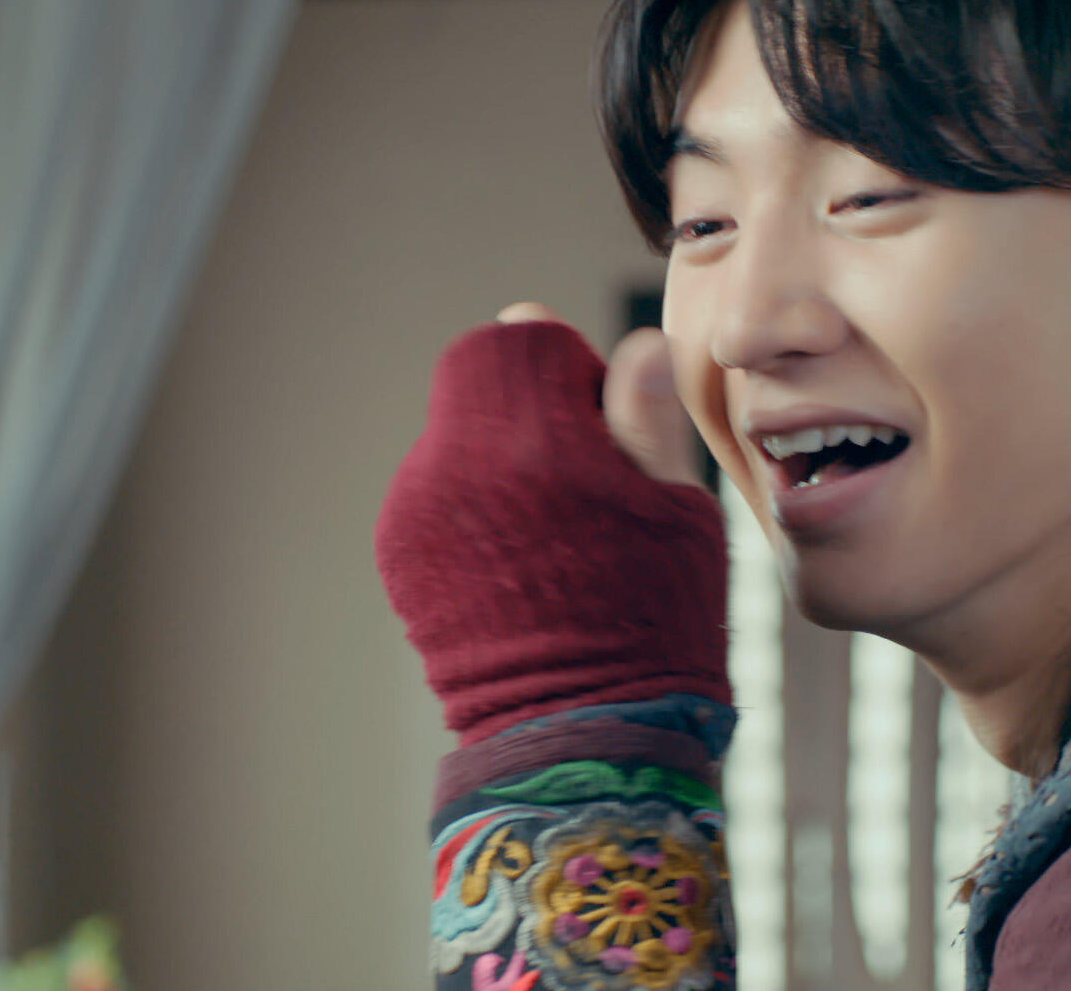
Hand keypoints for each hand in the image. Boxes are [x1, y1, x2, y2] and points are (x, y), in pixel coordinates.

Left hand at [375, 303, 729, 744]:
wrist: (580, 737)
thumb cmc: (654, 620)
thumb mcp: (672, 511)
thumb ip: (643, 418)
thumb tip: (641, 342)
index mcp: (528, 440)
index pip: (520, 335)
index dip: (567, 363)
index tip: (603, 420)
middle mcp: (452, 465)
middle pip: (479, 382)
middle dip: (531, 407)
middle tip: (586, 479)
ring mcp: (414, 512)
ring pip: (459, 437)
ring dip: (504, 459)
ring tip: (558, 536)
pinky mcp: (398, 553)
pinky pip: (439, 492)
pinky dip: (479, 508)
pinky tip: (526, 566)